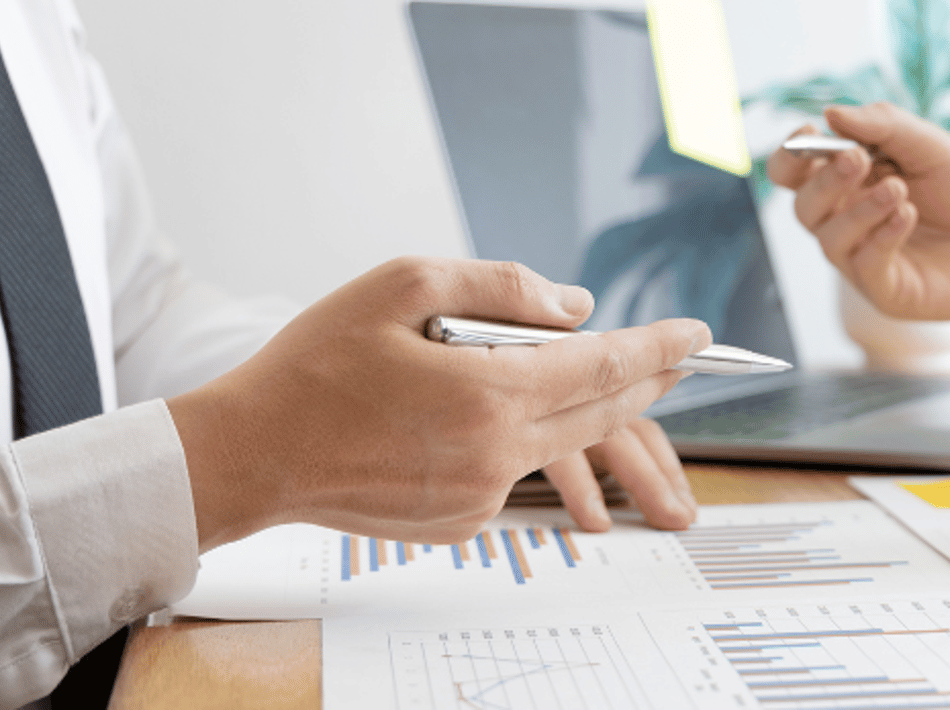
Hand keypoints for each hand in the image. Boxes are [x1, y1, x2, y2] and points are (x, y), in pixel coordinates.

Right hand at [168, 257, 712, 550]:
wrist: (252, 454)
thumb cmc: (316, 364)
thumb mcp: (402, 285)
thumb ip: (499, 287)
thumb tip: (575, 307)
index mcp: (488, 393)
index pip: (603, 367)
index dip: (657, 348)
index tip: (698, 334)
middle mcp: (496, 453)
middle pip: (600, 414)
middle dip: (646, 382)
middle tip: (678, 356)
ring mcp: (481, 495)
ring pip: (560, 443)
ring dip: (584, 410)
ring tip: (598, 378)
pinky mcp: (462, 520)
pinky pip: (515, 469)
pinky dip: (521, 438)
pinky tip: (488, 415)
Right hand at [768, 102, 949, 337]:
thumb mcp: (932, 146)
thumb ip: (884, 126)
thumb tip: (831, 113)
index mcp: (852, 182)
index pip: (796, 173)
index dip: (791, 154)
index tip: (808, 134)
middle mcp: (850, 221)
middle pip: (804, 205)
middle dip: (824, 180)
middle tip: (856, 159)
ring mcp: (865, 259)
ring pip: (828, 238)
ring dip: (858, 209)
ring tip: (899, 189)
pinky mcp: (887, 290)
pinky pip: (864, 266)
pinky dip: (881, 236)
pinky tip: (907, 215)